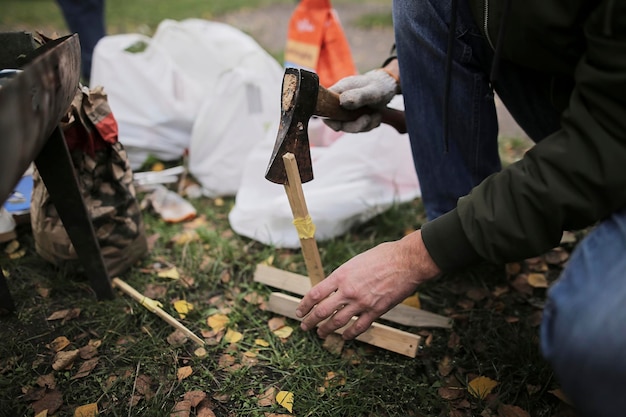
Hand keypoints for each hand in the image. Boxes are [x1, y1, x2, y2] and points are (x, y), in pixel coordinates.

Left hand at [295, 231, 440, 339]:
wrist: (406, 261)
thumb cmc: (383, 256)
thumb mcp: (356, 261)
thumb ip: (344, 276)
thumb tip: (333, 287)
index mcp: (341, 275)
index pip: (315, 293)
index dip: (304, 304)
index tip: (299, 311)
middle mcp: (348, 291)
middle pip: (322, 311)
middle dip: (310, 321)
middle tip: (305, 326)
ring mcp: (361, 302)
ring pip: (337, 322)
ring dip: (326, 329)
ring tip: (320, 333)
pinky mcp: (376, 311)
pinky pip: (358, 327)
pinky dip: (349, 334)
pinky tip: (344, 336)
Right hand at [324, 67, 399, 132]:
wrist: (389, 85)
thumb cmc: (380, 85)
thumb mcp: (371, 91)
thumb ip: (358, 96)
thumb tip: (342, 102)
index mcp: (339, 90)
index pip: (325, 107)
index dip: (329, 119)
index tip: (339, 126)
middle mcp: (341, 100)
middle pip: (338, 120)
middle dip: (354, 125)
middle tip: (368, 119)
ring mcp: (348, 109)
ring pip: (349, 126)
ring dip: (365, 125)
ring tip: (377, 115)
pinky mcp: (355, 115)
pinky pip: (358, 126)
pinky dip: (369, 125)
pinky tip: (377, 117)